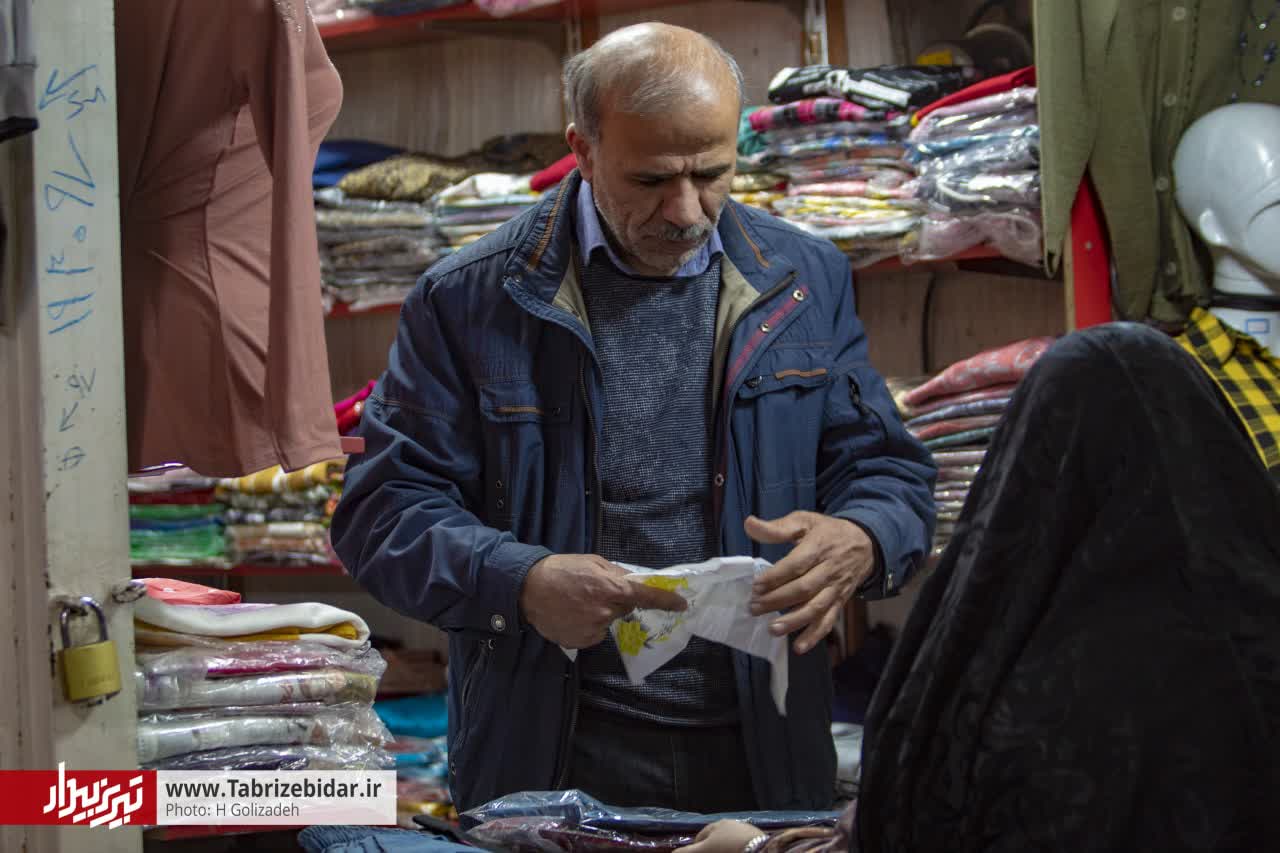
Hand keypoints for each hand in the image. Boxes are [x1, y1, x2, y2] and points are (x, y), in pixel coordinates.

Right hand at [519, 554, 687, 648]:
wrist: (529, 589)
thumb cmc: (562, 569)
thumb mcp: (593, 562)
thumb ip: (616, 573)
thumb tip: (636, 581)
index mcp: (612, 588)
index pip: (647, 597)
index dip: (667, 601)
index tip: (681, 604)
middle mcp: (607, 612)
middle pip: (625, 609)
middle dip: (617, 601)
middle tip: (594, 590)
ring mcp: (593, 629)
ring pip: (608, 622)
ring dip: (601, 614)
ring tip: (577, 602)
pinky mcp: (581, 642)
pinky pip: (594, 634)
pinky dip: (587, 625)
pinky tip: (571, 614)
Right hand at [675, 820, 765, 852]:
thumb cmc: (727, 850)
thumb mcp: (703, 851)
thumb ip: (685, 852)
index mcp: (717, 825)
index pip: (700, 838)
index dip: (695, 849)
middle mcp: (732, 825)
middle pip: (716, 841)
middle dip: (711, 849)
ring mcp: (747, 833)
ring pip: (731, 844)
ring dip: (725, 849)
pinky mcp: (759, 841)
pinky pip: (742, 846)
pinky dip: (737, 850)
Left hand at [745, 511, 873, 654]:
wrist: (866, 543)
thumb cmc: (828, 532)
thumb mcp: (805, 521)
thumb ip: (777, 527)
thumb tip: (749, 524)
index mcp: (819, 547)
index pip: (796, 565)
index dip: (775, 577)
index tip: (756, 586)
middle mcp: (830, 569)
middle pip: (804, 589)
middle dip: (777, 600)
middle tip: (754, 608)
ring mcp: (836, 588)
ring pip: (816, 607)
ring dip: (794, 621)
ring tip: (772, 629)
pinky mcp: (840, 601)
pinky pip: (829, 620)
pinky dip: (815, 635)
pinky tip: (799, 647)